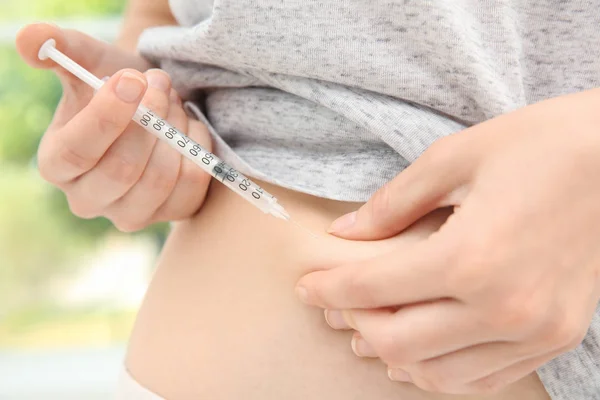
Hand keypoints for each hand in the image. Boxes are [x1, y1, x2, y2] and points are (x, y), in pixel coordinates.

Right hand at [16, 23, 211, 230]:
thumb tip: (32, 39)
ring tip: (173, 102)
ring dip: (174, 132)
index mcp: (57, 164)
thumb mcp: (90, 63)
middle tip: (161, 82)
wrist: (156, 108)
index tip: (133, 80)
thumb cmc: (119, 88)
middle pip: (122, 171)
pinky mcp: (168, 213)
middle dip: (149, 120)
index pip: (77, 152)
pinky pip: (190, 186)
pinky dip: (197, 148)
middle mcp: (88, 198)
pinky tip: (188, 127)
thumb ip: (63, 49)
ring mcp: (130, 213)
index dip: (108, 116)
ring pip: (159, 180)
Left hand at [296, 88, 599, 393]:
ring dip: (393, 357)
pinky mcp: (555, 337)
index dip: (329, 290)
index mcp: (472, 256)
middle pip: (399, 343)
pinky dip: (441, 372)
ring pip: (439, 375)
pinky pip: (483, 379)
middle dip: (354, 326)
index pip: (373, 288)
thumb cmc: (542, 144)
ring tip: (368, 332)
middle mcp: (504, 306)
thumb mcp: (456, 156)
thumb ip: (393, 202)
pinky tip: (421, 353)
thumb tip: (345, 233)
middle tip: (334, 306)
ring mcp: (535, 330)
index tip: (306, 287)